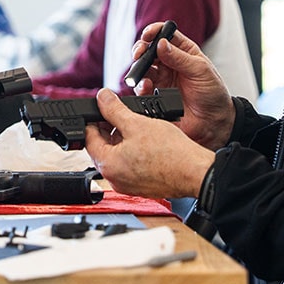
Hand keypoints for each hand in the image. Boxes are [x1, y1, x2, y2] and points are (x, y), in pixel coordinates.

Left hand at [86, 89, 213, 199]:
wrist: (196, 172)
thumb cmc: (171, 153)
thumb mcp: (136, 123)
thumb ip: (114, 109)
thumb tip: (101, 98)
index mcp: (108, 165)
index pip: (88, 137)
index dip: (93, 118)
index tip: (100, 108)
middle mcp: (115, 179)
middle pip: (102, 147)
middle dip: (108, 128)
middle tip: (119, 113)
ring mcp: (128, 185)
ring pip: (117, 156)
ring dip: (122, 138)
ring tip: (136, 124)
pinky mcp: (142, 186)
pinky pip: (130, 165)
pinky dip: (133, 151)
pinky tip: (145, 140)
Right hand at [127, 23, 235, 150]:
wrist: (214, 123)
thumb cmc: (213, 93)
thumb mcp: (201, 70)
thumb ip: (180, 57)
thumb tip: (161, 43)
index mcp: (182, 51)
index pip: (164, 34)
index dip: (154, 31)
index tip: (148, 35)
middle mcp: (169, 63)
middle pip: (148, 49)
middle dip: (141, 49)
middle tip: (139, 53)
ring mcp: (161, 79)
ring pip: (142, 67)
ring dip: (138, 68)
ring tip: (141, 72)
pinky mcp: (156, 95)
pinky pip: (142, 88)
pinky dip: (140, 86)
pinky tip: (146, 86)